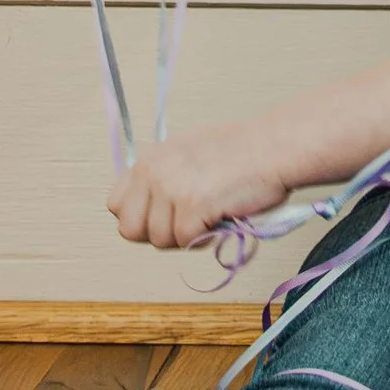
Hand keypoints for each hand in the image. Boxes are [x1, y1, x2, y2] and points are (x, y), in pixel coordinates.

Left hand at [109, 124, 290, 251]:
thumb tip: (151, 214)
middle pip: (130, 229)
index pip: (116, 204)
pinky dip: (204, 238)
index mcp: (149, 159)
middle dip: (157, 233)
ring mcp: (170, 188)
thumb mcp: (187, 155)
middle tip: (187, 222)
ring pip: (158, 240)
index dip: (140, 217)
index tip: (165, 215)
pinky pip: (185, 241)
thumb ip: (163, 179)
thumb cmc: (242, 153)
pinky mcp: (191, 206)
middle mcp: (153, 171)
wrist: (274, 148)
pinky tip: (220, 218)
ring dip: (185, 236)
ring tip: (209, 215)